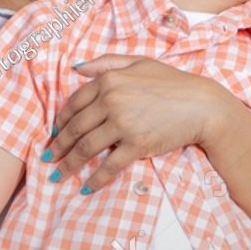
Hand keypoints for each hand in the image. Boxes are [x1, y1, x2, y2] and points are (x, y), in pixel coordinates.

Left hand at [47, 55, 229, 192]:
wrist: (202, 105)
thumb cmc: (174, 82)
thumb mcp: (140, 62)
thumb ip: (106, 62)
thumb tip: (76, 68)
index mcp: (109, 80)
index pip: (74, 103)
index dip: (61, 121)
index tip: (55, 133)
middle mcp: (111, 101)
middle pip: (75, 128)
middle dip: (58, 146)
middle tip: (48, 158)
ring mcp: (123, 124)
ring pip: (86, 148)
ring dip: (68, 165)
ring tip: (58, 175)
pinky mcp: (136, 144)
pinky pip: (109, 165)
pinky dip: (95, 179)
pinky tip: (85, 187)